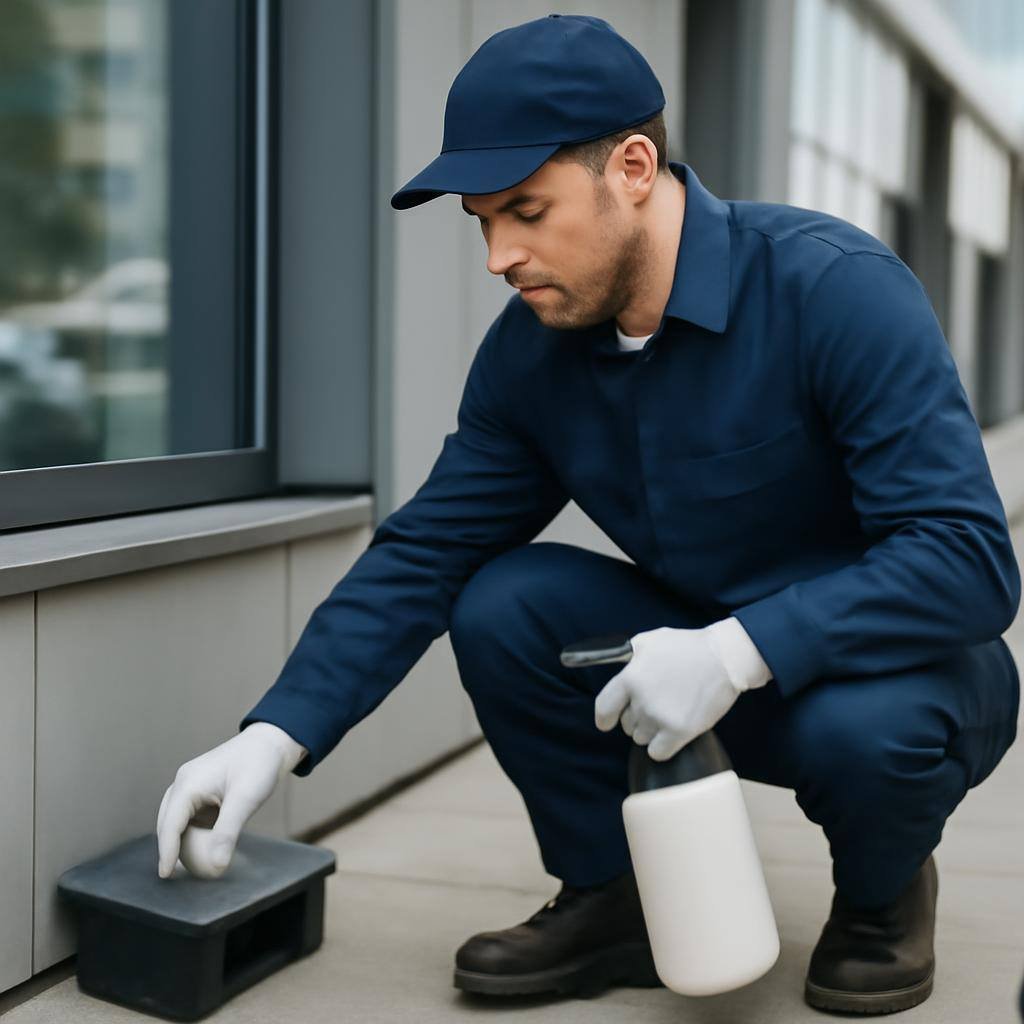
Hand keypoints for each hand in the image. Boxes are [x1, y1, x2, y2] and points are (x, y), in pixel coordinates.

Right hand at [156, 722, 306, 878]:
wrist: (271, 744)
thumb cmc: (259, 765)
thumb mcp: (245, 799)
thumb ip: (228, 832)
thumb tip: (216, 866)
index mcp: (188, 783)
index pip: (170, 824)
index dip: (166, 851)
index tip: (165, 875)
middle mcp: (184, 784)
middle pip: (168, 824)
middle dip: (170, 849)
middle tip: (177, 877)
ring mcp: (191, 788)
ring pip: (178, 822)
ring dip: (182, 843)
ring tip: (190, 868)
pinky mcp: (201, 794)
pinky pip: (191, 819)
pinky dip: (194, 835)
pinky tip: (203, 852)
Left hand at [594, 625, 740, 761]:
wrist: (724, 658)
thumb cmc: (687, 647)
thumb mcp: (649, 640)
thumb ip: (627, 658)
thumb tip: (617, 671)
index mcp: (630, 677)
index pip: (604, 708)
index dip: (604, 719)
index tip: (607, 723)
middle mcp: (641, 700)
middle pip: (626, 725)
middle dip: (637, 718)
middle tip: (658, 703)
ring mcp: (660, 718)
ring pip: (641, 739)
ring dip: (652, 731)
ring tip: (670, 712)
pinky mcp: (680, 731)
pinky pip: (658, 753)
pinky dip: (663, 746)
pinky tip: (673, 731)